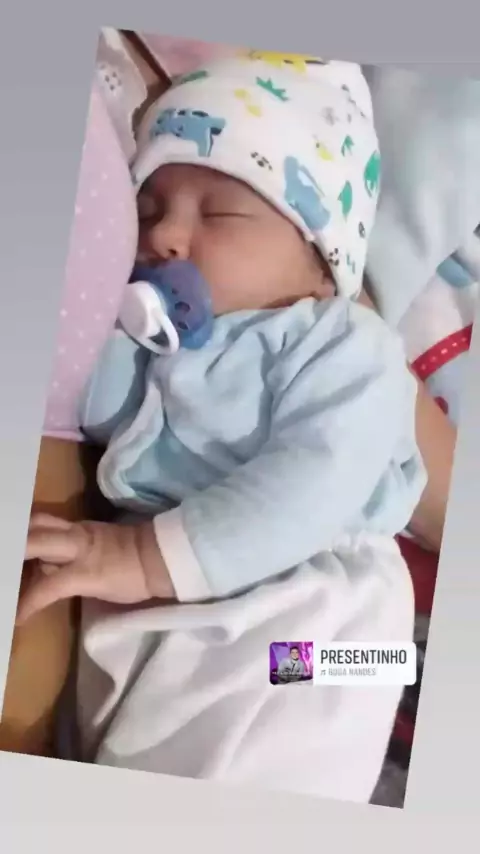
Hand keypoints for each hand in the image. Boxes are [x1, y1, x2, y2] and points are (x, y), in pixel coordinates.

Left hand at [17, 513, 174, 624]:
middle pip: (31, 529)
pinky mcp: (84, 574)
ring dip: (14, 562)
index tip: (8, 548)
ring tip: (2, 585)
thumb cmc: (138, 560)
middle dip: (12, 543)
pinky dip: (30, 602)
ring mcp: (78, 553)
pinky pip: (49, 587)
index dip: (19, 532)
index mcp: (78, 529)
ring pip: (35, 546)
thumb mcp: (101, 547)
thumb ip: (75, 550)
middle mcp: (73, 534)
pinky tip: (17, 617)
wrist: (163, 560)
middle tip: (2, 556)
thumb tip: (50, 565)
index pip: (40, 521)